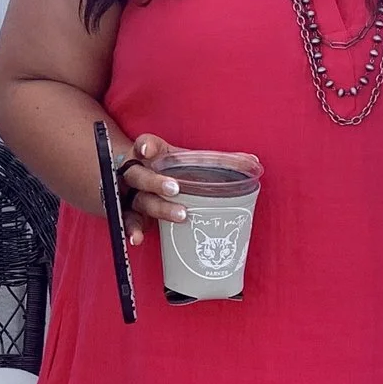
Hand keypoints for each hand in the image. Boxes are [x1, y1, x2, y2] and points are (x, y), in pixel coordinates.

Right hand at [114, 132, 261, 243]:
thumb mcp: (188, 162)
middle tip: (175, 188)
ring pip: (139, 200)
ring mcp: (130, 195)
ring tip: (179, 216)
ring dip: (158, 208)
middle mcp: (136, 173)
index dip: (146, 146)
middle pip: (139, 175)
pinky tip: (138, 239)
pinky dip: (134, 230)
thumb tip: (253, 161)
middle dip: (156, 182)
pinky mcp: (129, 214)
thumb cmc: (170, 172)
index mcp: (150, 155)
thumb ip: (219, 162)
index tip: (149, 151)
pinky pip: (129, 222)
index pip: (144, 144)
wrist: (136, 186)